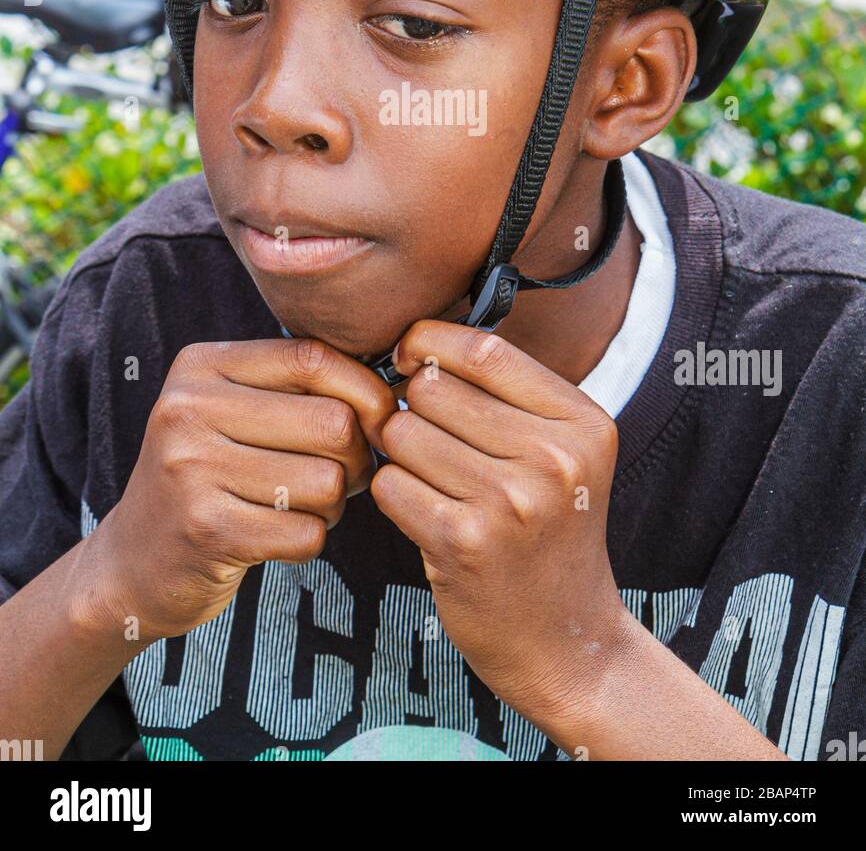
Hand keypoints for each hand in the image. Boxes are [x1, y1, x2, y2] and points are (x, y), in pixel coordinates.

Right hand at [85, 337, 393, 641]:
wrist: (132, 563)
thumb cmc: (208, 477)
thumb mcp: (232, 410)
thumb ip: (297, 386)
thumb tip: (395, 389)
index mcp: (202, 365)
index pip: (313, 357)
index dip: (366, 390)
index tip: (380, 420)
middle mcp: (189, 408)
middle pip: (333, 422)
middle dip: (356, 457)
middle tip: (340, 476)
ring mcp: (192, 468)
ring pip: (327, 481)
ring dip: (333, 504)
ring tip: (302, 506)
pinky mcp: (205, 529)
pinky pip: (306, 532)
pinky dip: (309, 539)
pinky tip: (280, 536)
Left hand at [369, 321, 627, 733]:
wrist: (567, 642)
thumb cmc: (551, 534)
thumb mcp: (563, 454)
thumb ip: (509, 395)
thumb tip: (421, 341)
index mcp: (583, 424)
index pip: (486, 350)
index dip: (432, 341)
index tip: (410, 353)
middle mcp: (554, 458)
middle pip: (434, 389)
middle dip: (413, 407)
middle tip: (428, 440)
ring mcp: (510, 502)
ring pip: (404, 433)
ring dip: (400, 454)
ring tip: (430, 481)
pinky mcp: (464, 542)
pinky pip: (391, 484)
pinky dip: (394, 494)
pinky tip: (423, 513)